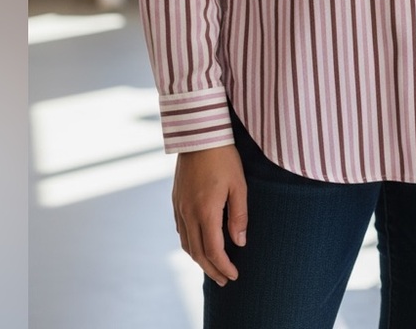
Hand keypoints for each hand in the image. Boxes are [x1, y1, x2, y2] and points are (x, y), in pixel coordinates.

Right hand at [172, 145, 247, 285]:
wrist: (198, 135)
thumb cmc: (223, 157)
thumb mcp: (238, 184)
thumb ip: (239, 215)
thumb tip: (239, 242)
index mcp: (206, 211)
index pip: (213, 250)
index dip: (223, 267)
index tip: (234, 275)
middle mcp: (188, 213)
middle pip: (197, 252)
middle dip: (212, 270)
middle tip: (224, 280)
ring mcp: (179, 207)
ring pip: (186, 243)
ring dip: (199, 259)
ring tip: (212, 267)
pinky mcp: (176, 200)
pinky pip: (181, 229)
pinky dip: (190, 243)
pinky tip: (199, 243)